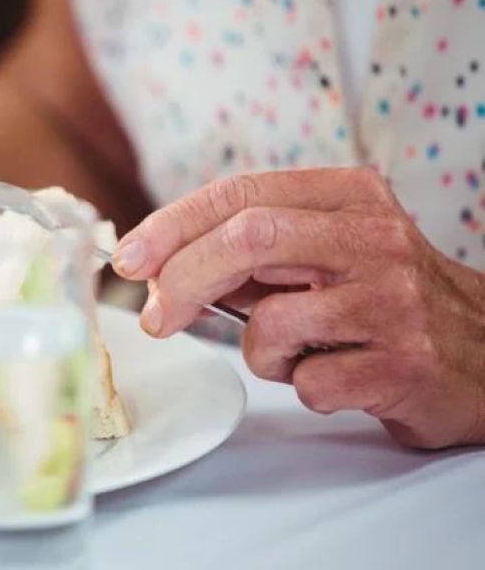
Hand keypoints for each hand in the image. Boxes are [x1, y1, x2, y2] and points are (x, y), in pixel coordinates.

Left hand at [112, 168, 484, 448]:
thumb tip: (157, 266)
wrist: (484, 353)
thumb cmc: (384, 299)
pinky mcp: (403, 363)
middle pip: (246, 239)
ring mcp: (392, 299)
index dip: (172, 225)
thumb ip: (253, 250)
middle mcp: (373, 237)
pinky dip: (302, 385)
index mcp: (348, 196)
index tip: (130, 258)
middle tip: (158, 316)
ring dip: (258, 351)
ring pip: (269, 323)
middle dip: (182, 279)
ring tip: (296, 351)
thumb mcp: (326, 250)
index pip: (239, 193)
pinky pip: (307, 381)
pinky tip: (338, 373)